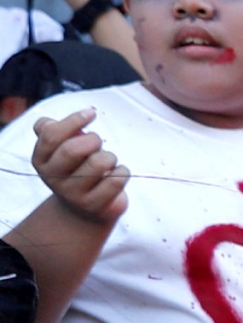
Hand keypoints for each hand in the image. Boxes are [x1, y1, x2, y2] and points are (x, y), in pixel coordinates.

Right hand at [29, 109, 127, 223]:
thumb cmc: (75, 169)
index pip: (51, 135)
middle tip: (98, 143)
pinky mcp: (95, 205)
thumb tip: (48, 123)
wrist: (84, 209)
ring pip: (98, 163)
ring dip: (110, 156)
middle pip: (72, 150)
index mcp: (41, 159)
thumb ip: (50, 131)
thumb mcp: (59, 150)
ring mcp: (73, 194)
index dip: (73, 120)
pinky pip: (116, 179)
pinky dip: (122, 171)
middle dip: (92, 140)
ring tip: (108, 161)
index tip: (91, 113)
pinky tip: (118, 173)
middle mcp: (53, 178)